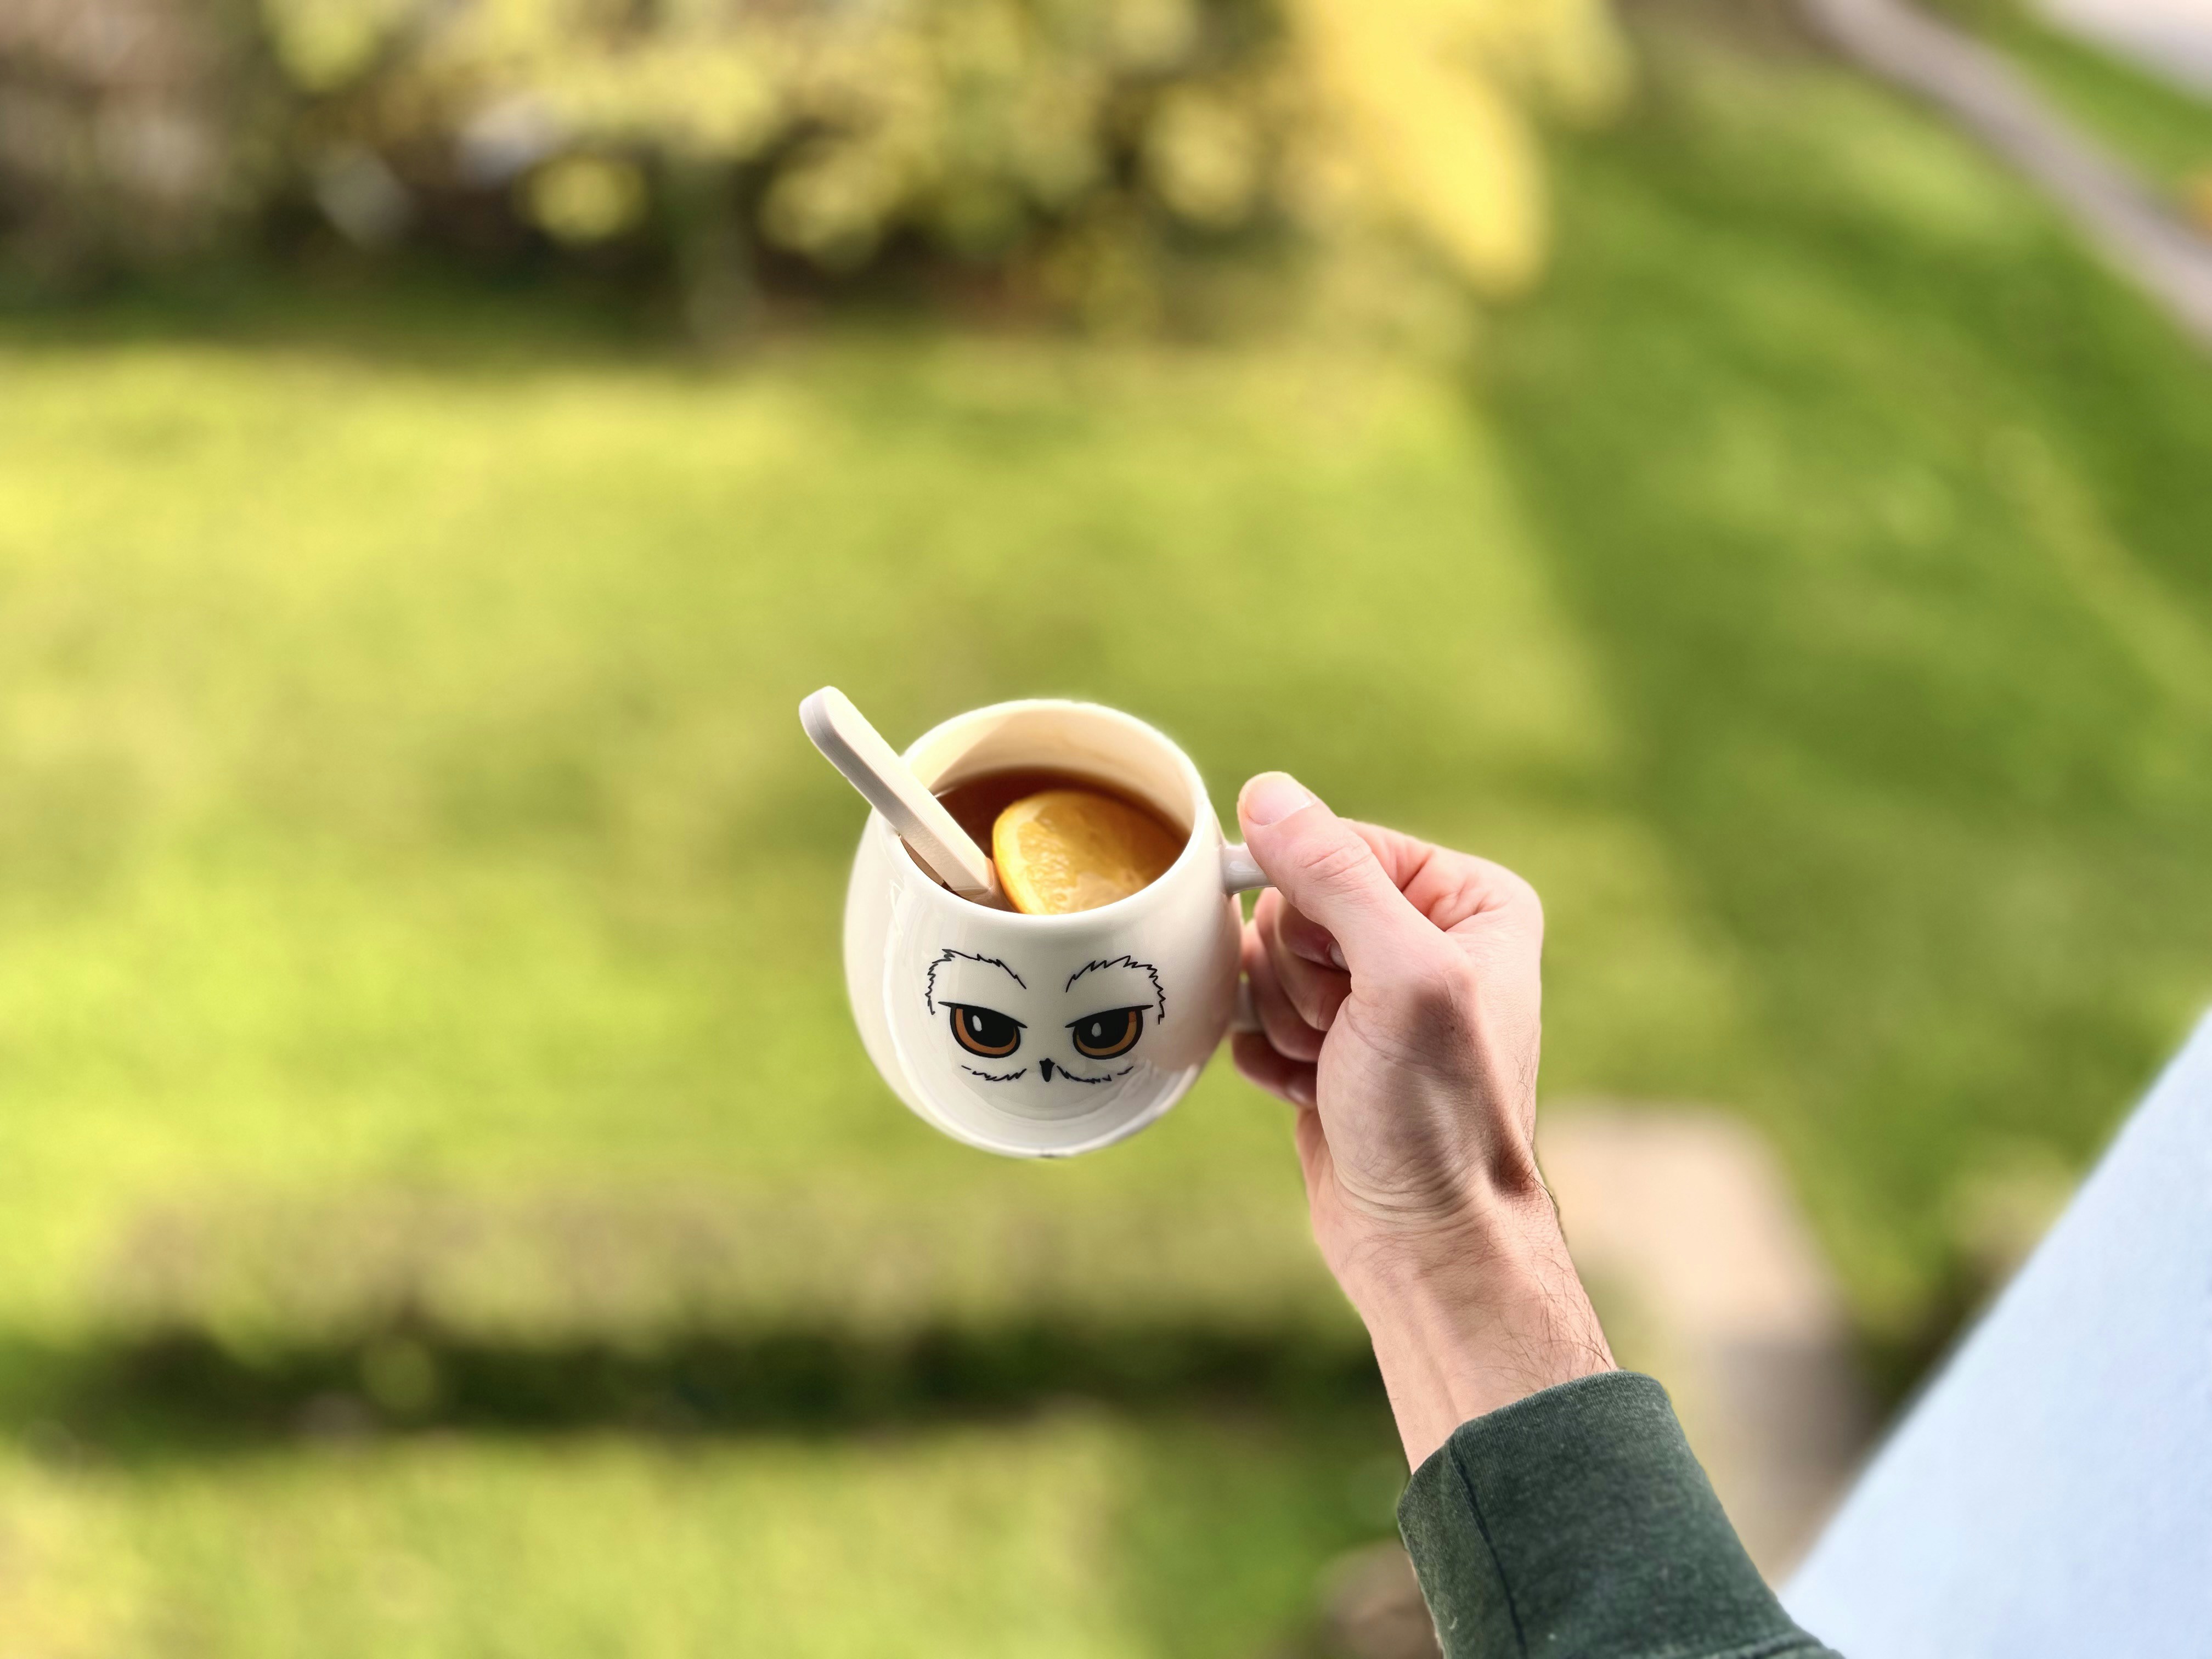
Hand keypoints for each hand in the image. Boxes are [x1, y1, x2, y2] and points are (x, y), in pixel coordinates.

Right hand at [1233, 772, 1612, 1467]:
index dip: (1311, 912)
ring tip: (1332, 1069)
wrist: (1427, 1245)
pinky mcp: (1332, 1043)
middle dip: (1298, 975)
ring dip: (1282, 1018)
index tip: (1341, 984)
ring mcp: (1376, 993)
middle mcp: (1428, 936)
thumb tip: (1266, 791)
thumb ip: (1336, 877)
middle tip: (1343, 1036)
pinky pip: (1256, 1012)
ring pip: (1268, 958)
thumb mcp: (1400, 979)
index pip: (1339, 846)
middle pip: (1296, 903)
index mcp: (1471, 899)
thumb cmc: (1437, 1119)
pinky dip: (1266, 1052)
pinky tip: (1308, 1090)